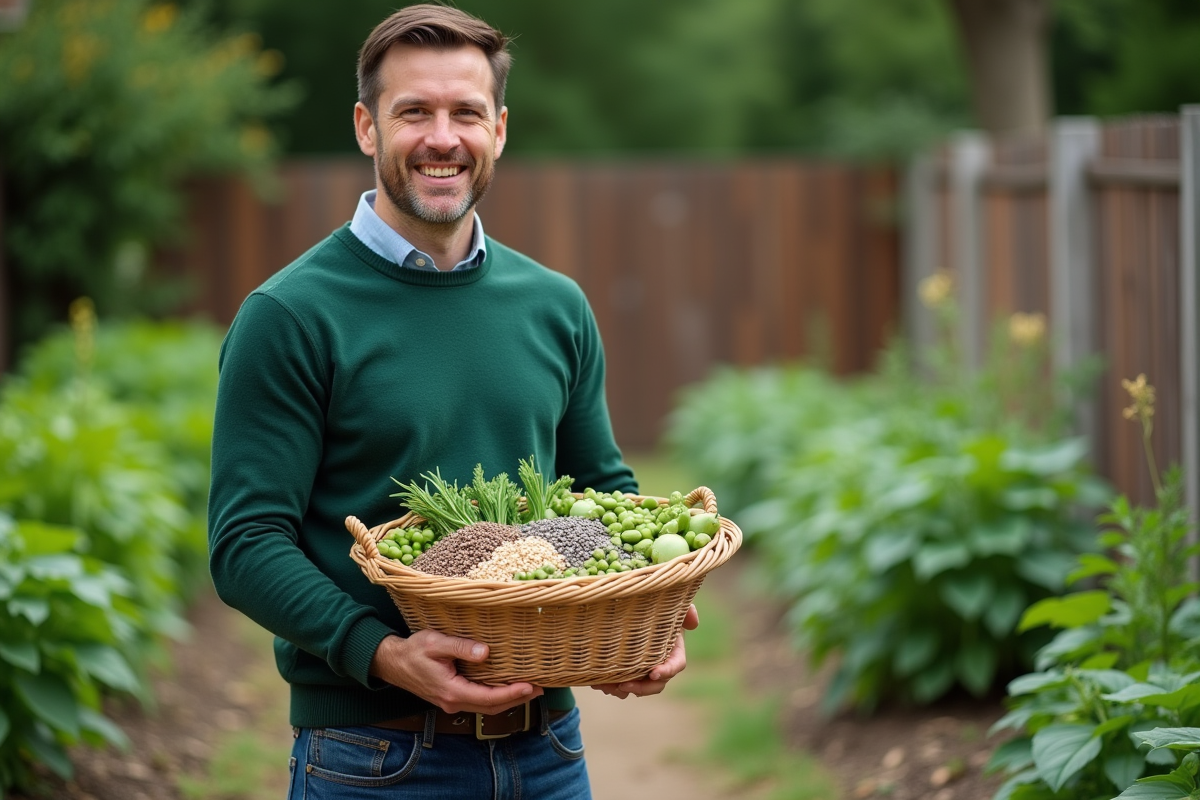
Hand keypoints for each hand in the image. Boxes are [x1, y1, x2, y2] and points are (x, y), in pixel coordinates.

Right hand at [370, 630, 541, 714]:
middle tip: (540, 689)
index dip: (512, 693)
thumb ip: (461, 647)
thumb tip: (485, 652)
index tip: (530, 686)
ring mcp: (452, 702)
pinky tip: (506, 687)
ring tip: (530, 689)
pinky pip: (478, 701)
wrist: (391, 663)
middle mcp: (453, 702)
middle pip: (492, 707)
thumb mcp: (436, 643)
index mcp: (451, 690)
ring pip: (486, 707)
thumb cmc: (413, 651)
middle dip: (517, 699)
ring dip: (508, 700)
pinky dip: (496, 697)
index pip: (488, 697)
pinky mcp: (451, 698)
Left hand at [591, 604, 699, 698]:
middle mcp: (659, 662)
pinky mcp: (625, 668)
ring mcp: (642, 668)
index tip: (653, 673)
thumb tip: (694, 624)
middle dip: (641, 688)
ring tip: (606, 685)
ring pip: (636, 687)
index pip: (676, 665)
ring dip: (622, 689)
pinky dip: (609, 685)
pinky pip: (619, 683)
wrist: (628, 604)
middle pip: (655, 684)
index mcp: (673, 649)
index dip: (667, 671)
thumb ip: (686, 608)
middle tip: (624, 685)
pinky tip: (597, 681)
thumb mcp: (672, 603)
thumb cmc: (655, 604)